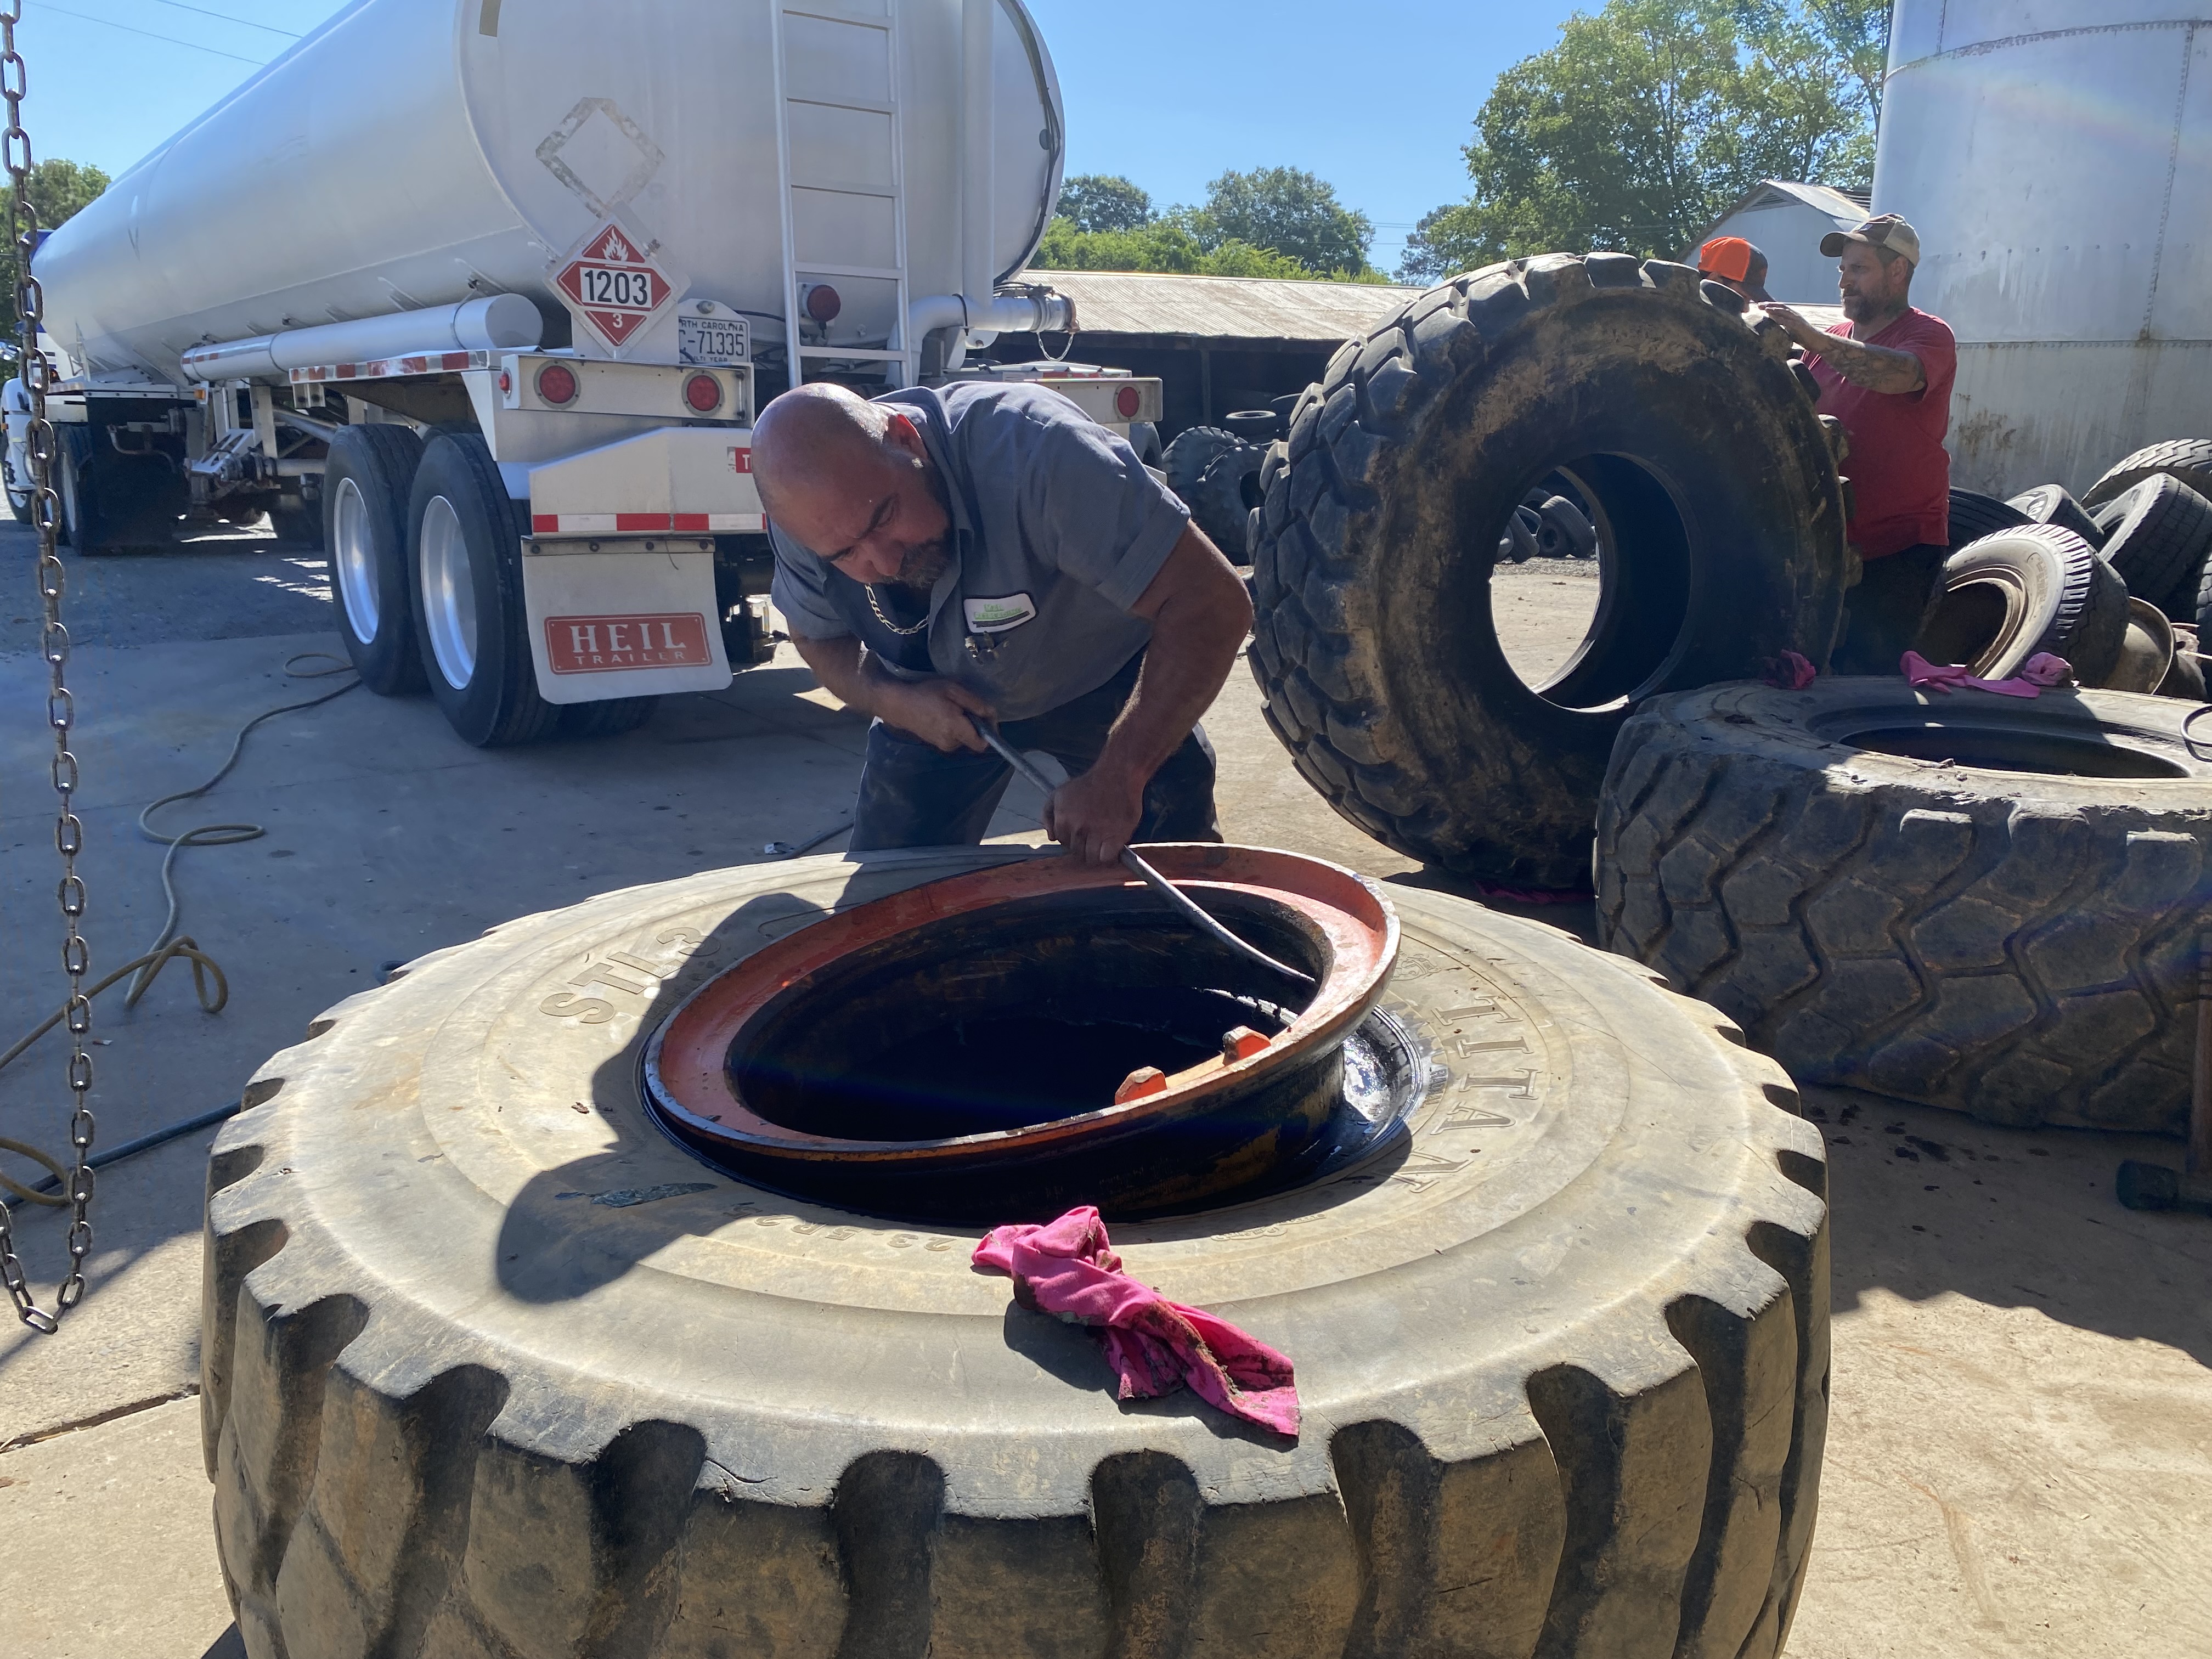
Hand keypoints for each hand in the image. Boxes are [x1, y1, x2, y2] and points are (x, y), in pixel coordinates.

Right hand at [871, 675, 993, 752]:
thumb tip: (992, 715)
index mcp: (956, 730)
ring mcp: (942, 745)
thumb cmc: (926, 693)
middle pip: (974, 739)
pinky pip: (953, 738)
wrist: (898, 704)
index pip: (982, 745)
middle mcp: (951, 743)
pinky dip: (954, 728)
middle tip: (963, 706)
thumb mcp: (954, 690)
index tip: (985, 717)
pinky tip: (943, 714)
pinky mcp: (936, 744)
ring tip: (951, 708)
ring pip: (963, 738)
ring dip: (963, 726)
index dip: (989, 732)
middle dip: (974, 725)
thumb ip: (976, 704)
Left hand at [1043, 763, 1145, 865]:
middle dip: (1083, 846)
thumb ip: (1048, 814)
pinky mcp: (1116, 837)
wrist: (1117, 775)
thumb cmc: (1089, 784)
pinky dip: (1108, 856)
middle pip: (1077, 852)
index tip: (1080, 832)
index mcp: (1063, 819)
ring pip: (1091, 857)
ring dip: (1095, 853)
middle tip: (1092, 836)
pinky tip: (1110, 848)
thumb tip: (1051, 837)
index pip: (1063, 842)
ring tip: (1101, 843)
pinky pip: (1106, 858)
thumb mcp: (1060, 793)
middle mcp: (1078, 828)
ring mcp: (1097, 833)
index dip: (1072, 839)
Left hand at [1760, 301, 1819, 345]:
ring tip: (1764, 308)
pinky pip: (1788, 321)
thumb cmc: (1803, 337)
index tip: (1760, 305)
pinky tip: (1773, 317)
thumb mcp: (1790, 330)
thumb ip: (1783, 325)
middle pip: (1780, 307)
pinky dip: (1780, 318)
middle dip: (1769, 305)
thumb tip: (1772, 324)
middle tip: (1759, 304)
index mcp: (1792, 316)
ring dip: (1774, 309)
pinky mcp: (1799, 326)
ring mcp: (1797, 319)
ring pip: (1784, 311)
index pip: (1780, 308)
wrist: (1817, 341)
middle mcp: (1794, 315)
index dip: (1770, 305)